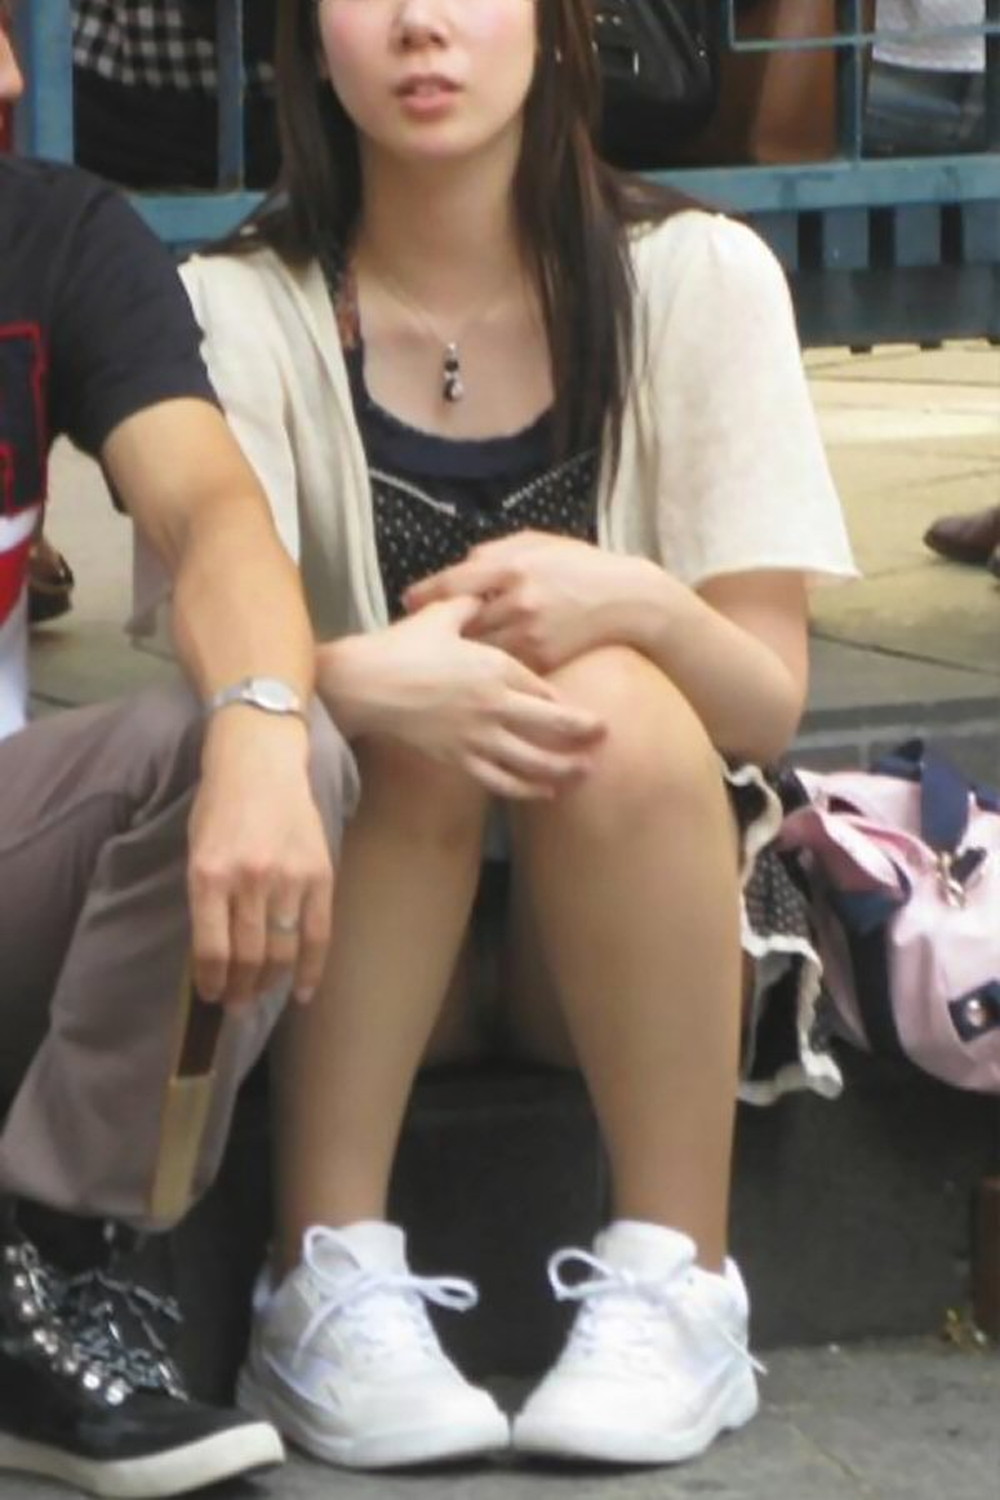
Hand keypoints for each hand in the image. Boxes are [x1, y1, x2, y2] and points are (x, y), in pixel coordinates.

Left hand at [187, 713, 333, 1007]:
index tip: (211, 995)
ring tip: (261, 995)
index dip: (212, 983)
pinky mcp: (320, 874)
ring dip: (269, 983)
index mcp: (209, 875)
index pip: (212, 950)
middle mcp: (249, 881)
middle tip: (236, 1004)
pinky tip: (302, 992)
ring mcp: (288, 878)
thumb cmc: (220, 805)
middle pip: (248, 956)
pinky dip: (311, 969)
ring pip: (282, 951)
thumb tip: (216, 954)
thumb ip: (206, 898)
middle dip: (240, 990)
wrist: (260, 760)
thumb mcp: (197, 850)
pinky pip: (318, 934)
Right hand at [317, 596, 605, 799]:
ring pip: (532, 759)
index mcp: (495, 667)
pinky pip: (500, 779)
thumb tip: (483, 594)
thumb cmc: (400, 647)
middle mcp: (494, 705)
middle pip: (551, 725)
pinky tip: (546, 793)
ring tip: (587, 773)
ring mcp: (477, 736)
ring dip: (564, 768)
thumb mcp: (440, 616)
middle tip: (606, 737)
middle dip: (582, 733)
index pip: (543, 688)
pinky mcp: (458, 758)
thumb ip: (470, 605)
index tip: (585, 707)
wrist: (364, 685)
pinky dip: (527, 788)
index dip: (565, 701)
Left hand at [403, 532, 653, 672]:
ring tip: (439, 656)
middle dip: (437, 629)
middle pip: (460, 621)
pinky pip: (504, 667)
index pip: (455, 582)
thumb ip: (495, 553)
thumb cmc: (579, 565)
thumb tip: (458, 569)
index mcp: (512, 565)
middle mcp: (517, 600)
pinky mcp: (543, 659)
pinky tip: (477, 669)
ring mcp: (530, 633)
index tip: (407, 601)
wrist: (628, 600)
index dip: (425, 594)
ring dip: (458, 653)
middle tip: (418, 635)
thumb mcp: (538, 543)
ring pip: (478, 649)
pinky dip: (489, 668)